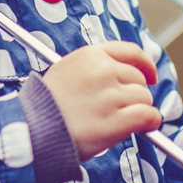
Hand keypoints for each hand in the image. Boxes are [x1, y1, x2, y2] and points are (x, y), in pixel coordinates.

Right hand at [42, 41, 163, 158]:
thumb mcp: (67, 70)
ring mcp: (110, 95)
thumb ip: (94, 67)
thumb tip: (121, 75)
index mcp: (91, 55)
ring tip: (117, 120)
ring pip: (144, 98)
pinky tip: (144, 126)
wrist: (32, 130)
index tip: (149, 75)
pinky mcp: (116, 120)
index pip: (131, 52)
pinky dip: (150, 122)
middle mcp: (103, 71)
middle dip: (134, 94)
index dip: (145, 65)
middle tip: (119, 108)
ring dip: (138, 110)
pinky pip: (147, 115)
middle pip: (139, 78)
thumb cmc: (46, 105)